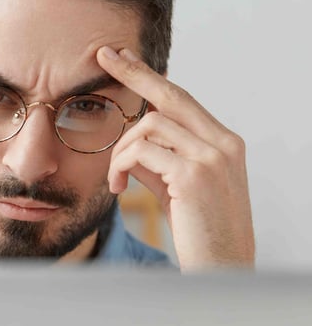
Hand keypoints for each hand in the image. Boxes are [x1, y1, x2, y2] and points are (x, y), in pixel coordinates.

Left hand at [97, 46, 254, 270]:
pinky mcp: (195, 175)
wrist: (220, 270)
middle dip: (132, 73)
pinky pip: (141, 153)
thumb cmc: (196, 232)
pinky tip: (118, 189)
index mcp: (223, 142)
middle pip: (169, 95)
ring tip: (115, 181)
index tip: (124, 56)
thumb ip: (158, 160)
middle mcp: (223, 143)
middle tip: (102, 56)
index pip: (182, 99)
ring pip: (148, 126)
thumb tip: (129, 140)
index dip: (150, 76)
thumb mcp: (176, 189)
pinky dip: (120, 167)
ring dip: (119, 151)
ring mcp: (212, 157)